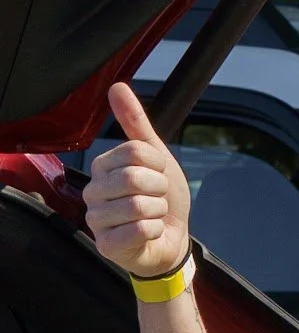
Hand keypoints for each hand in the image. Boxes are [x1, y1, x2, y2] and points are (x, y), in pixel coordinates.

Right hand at [84, 83, 191, 278]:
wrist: (171, 238)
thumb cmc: (161, 198)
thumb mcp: (156, 157)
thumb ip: (136, 123)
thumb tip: (117, 87)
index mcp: (102, 167)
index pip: (136, 152)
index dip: (159, 165)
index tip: (158, 175)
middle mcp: (93, 191)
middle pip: (134, 177)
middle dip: (159, 189)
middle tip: (157, 198)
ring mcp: (96, 220)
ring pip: (139, 206)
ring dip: (158, 211)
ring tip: (152, 215)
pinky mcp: (106, 245)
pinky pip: (139, 230)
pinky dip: (154, 230)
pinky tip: (148, 232)